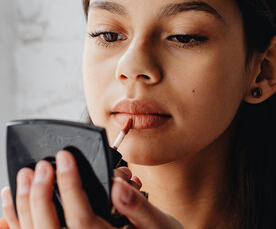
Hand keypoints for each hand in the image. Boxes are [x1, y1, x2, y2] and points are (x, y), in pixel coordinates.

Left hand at [1, 150, 182, 228]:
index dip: (70, 184)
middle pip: (52, 228)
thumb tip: (117, 186)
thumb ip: (138, 207)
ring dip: (25, 207)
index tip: (65, 157)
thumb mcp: (159, 224)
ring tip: (24, 178)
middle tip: (41, 165)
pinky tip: (13, 202)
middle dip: (41, 194)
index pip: (81, 217)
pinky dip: (18, 220)